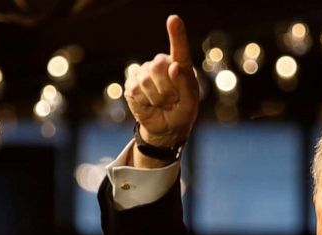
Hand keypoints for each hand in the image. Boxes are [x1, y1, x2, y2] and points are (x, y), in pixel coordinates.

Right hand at [124, 14, 199, 152]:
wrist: (166, 127)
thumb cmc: (181, 112)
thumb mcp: (189, 103)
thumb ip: (185, 85)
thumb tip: (174, 67)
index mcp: (180, 65)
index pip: (179, 49)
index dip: (176, 34)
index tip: (174, 20)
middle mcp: (161, 64)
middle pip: (159, 67)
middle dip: (167, 90)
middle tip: (172, 100)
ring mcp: (144, 72)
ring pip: (147, 81)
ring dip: (157, 98)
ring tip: (162, 103)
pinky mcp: (132, 83)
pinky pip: (137, 90)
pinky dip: (145, 102)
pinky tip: (149, 103)